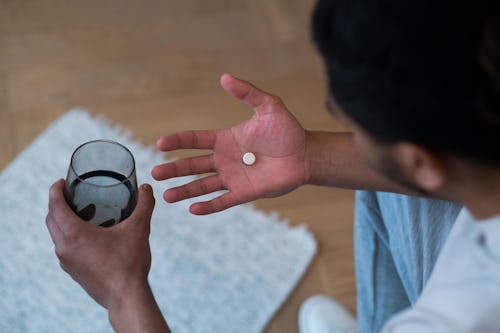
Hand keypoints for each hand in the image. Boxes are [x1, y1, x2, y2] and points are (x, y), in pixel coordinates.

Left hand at [45, 179, 154, 309]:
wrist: (125, 296)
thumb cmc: (129, 262)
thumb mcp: (139, 229)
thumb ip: (144, 205)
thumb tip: (147, 188)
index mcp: (74, 234)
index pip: (54, 206)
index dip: (55, 190)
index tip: (61, 182)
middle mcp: (64, 247)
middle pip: (51, 219)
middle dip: (57, 204)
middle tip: (72, 195)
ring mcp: (66, 261)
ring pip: (56, 235)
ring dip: (63, 221)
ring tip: (81, 213)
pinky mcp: (73, 271)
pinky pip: (64, 248)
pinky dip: (69, 237)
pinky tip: (89, 237)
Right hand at [152, 73, 307, 214]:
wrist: (305, 155)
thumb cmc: (287, 130)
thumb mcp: (268, 106)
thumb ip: (247, 93)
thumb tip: (224, 77)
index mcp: (225, 139)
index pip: (195, 140)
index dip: (178, 141)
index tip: (161, 144)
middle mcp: (224, 159)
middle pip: (193, 165)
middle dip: (174, 169)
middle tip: (155, 174)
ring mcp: (233, 177)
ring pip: (203, 185)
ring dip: (185, 190)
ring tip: (166, 196)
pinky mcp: (245, 192)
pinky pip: (223, 201)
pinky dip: (209, 206)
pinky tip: (193, 209)